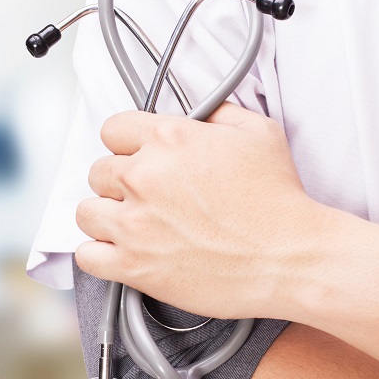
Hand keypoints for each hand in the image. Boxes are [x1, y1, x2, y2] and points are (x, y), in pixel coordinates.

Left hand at [74, 103, 332, 319]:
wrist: (291, 258)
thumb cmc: (280, 201)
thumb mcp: (259, 133)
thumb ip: (220, 114)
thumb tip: (201, 113)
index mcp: (168, 138)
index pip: (113, 129)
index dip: (127, 144)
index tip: (138, 157)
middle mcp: (144, 177)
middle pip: (98, 171)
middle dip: (119, 182)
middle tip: (146, 196)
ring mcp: (134, 223)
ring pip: (86, 212)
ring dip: (106, 217)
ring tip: (132, 225)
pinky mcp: (134, 265)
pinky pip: (86, 256)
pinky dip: (99, 255)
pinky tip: (121, 252)